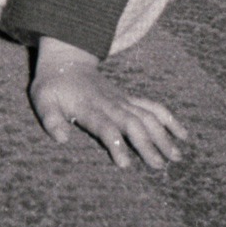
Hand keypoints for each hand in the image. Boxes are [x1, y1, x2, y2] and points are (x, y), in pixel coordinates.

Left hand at [30, 36, 186, 170]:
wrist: (67, 60)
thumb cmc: (53, 86)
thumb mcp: (42, 101)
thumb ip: (51, 120)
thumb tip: (62, 139)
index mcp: (88, 107)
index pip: (104, 127)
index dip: (115, 144)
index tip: (125, 165)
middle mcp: (110, 104)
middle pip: (132, 123)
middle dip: (147, 144)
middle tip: (160, 165)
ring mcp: (122, 100)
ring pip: (147, 116)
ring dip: (163, 135)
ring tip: (176, 156)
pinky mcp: (129, 99)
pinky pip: (152, 107)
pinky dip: (169, 119)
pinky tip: (183, 134)